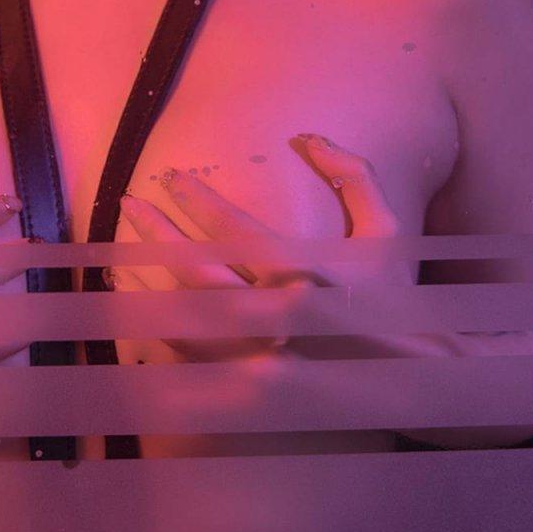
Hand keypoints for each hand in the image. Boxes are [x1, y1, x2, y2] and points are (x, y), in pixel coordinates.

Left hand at [116, 135, 407, 359]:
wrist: (416, 382)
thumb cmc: (397, 301)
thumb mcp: (387, 232)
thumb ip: (353, 176)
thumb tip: (305, 137)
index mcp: (302, 273)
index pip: (231, 227)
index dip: (194, 198)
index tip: (169, 177)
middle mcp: (273, 317)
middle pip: (194, 271)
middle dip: (154, 233)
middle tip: (126, 205)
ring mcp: (257, 359)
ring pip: (183, 320)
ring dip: (144, 286)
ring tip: (116, 259)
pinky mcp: (251, 394)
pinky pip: (193, 364)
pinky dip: (163, 337)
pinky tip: (140, 316)